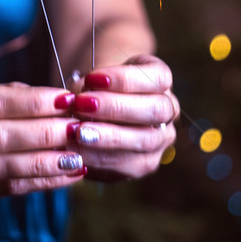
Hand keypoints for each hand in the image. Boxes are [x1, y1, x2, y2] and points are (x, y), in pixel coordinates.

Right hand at [0, 74, 86, 201]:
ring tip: (77, 157)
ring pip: (1, 168)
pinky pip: (8, 189)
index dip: (33, 102)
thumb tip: (69, 105)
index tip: (67, 99)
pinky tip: (69, 173)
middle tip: (76, 129)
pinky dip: (43, 181)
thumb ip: (26, 97)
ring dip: (44, 163)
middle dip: (42, 133)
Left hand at [69, 55, 177, 181]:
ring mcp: (162, 138)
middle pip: (156, 109)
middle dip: (116, 107)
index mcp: (161, 79)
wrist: (96, 112)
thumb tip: (72, 101)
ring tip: (79, 132)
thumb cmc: (96, 89)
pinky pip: (132, 165)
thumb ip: (87, 87)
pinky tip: (80, 151)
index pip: (158, 76)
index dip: (125, 78)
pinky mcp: (149, 163)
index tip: (92, 78)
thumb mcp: (93, 79)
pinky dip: (102, 158)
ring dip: (110, 136)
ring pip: (147, 140)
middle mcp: (169, 109)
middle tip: (83, 105)